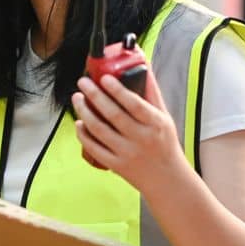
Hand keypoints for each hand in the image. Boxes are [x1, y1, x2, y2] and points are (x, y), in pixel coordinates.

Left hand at [72, 72, 186, 196]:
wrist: (167, 180)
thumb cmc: (165, 144)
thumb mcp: (164, 117)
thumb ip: (152, 93)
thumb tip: (143, 65)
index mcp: (155, 124)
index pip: (134, 104)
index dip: (117, 90)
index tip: (103, 77)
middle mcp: (141, 138)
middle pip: (112, 114)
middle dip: (94, 95)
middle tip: (82, 82)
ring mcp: (127, 152)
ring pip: (99, 130)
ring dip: (84, 112)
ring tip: (77, 98)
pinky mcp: (116, 165)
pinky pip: (94, 148)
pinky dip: (83, 134)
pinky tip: (79, 123)